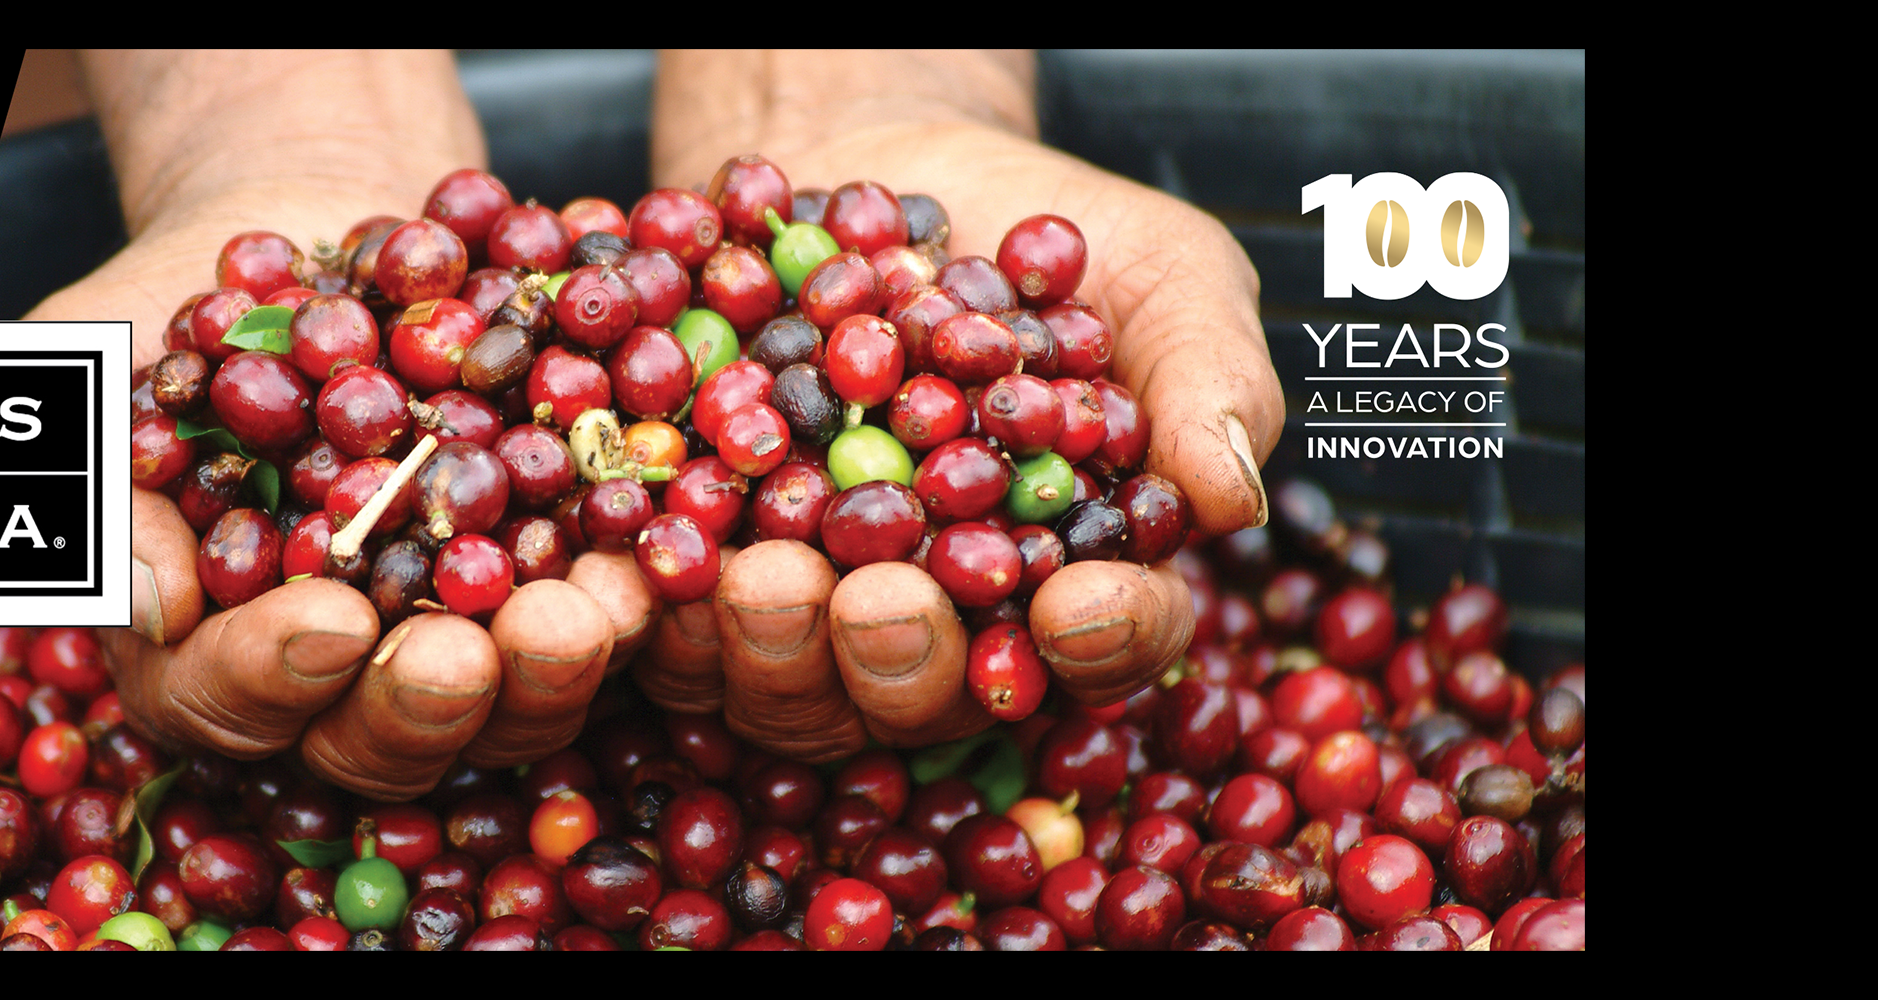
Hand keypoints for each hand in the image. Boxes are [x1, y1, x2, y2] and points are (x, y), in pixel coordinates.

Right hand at [36, 51, 658, 799]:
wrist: (311, 238)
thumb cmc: (178, 305)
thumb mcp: (99, 369)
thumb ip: (113, 491)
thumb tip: (166, 606)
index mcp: (201, 653)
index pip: (226, 700)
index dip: (274, 676)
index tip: (331, 620)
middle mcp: (330, 684)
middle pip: (377, 739)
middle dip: (431, 701)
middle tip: (470, 652)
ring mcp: (449, 650)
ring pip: (506, 711)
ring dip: (551, 672)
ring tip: (590, 609)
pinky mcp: (548, 597)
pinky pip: (600, 626)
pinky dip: (633, 600)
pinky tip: (658, 562)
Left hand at [641, 51, 1283, 758]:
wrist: (868, 161)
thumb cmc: (1038, 232)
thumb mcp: (1159, 276)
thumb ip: (1208, 379)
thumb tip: (1228, 496)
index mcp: (1072, 579)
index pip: (1107, 643)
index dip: (1099, 641)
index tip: (1075, 605)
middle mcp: (939, 624)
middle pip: (924, 695)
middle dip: (904, 662)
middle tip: (885, 603)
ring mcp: (805, 610)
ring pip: (783, 683)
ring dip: (770, 645)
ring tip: (763, 573)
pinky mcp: (692, 565)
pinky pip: (662, 609)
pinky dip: (654, 587)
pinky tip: (650, 539)